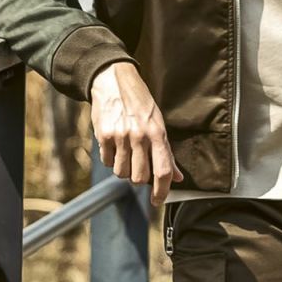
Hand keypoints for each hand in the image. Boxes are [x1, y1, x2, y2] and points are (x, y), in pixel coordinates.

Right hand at [89, 61, 183, 205]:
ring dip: (124, 169)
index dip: (162, 191)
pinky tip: (114, 145)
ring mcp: (120, 136)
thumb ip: (167, 152)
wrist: (113, 80)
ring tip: (126, 153)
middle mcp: (139, 136)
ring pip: (121, 173)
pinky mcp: (103, 135)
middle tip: (138, 166)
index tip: (157, 201)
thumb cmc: (139, 102)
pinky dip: (111, 159)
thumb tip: (178, 177)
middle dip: (139, 179)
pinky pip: (107, 161)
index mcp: (157, 133)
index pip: (163, 171)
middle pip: (139, 178)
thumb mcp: (158, 122)